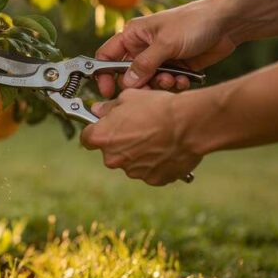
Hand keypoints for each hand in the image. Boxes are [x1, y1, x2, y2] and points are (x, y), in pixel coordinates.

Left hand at [80, 89, 203, 185]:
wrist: (189, 124)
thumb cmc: (158, 108)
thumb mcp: (128, 98)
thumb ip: (109, 107)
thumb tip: (98, 110)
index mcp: (102, 138)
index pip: (88, 138)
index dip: (96, 131)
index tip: (104, 127)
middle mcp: (113, 159)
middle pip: (110, 152)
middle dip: (120, 142)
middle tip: (138, 129)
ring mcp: (133, 172)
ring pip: (130, 162)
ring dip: (138, 153)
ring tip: (156, 137)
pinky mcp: (153, 179)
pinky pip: (149, 170)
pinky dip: (155, 162)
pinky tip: (165, 148)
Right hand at [96, 0, 238, 96]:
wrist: (227, 23)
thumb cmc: (193, 23)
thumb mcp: (165, 43)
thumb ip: (144, 64)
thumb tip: (126, 83)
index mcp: (133, 35)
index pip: (107, 56)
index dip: (103, 74)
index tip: (107, 91)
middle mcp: (143, 47)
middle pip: (128, 74)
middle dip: (140, 84)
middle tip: (153, 86)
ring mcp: (159, 58)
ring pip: (148, 82)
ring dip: (160, 84)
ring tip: (174, 79)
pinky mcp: (176, 67)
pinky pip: (166, 83)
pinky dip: (174, 84)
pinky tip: (185, 79)